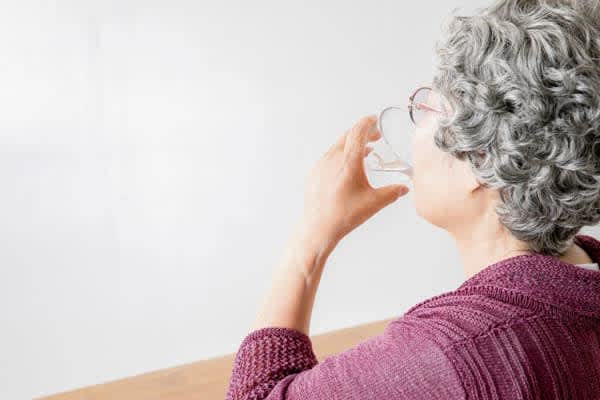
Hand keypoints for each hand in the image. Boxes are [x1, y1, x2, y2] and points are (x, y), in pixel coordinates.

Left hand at [297, 114, 409, 258]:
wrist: (318, 228)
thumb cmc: (343, 216)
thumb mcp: (374, 203)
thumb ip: (393, 193)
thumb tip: (404, 189)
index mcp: (348, 161)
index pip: (358, 131)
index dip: (368, 122)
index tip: (375, 120)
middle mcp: (332, 159)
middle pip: (348, 136)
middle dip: (363, 133)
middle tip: (375, 136)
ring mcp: (321, 165)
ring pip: (338, 146)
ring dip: (352, 145)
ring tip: (365, 152)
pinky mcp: (315, 173)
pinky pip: (329, 157)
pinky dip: (341, 155)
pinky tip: (348, 167)